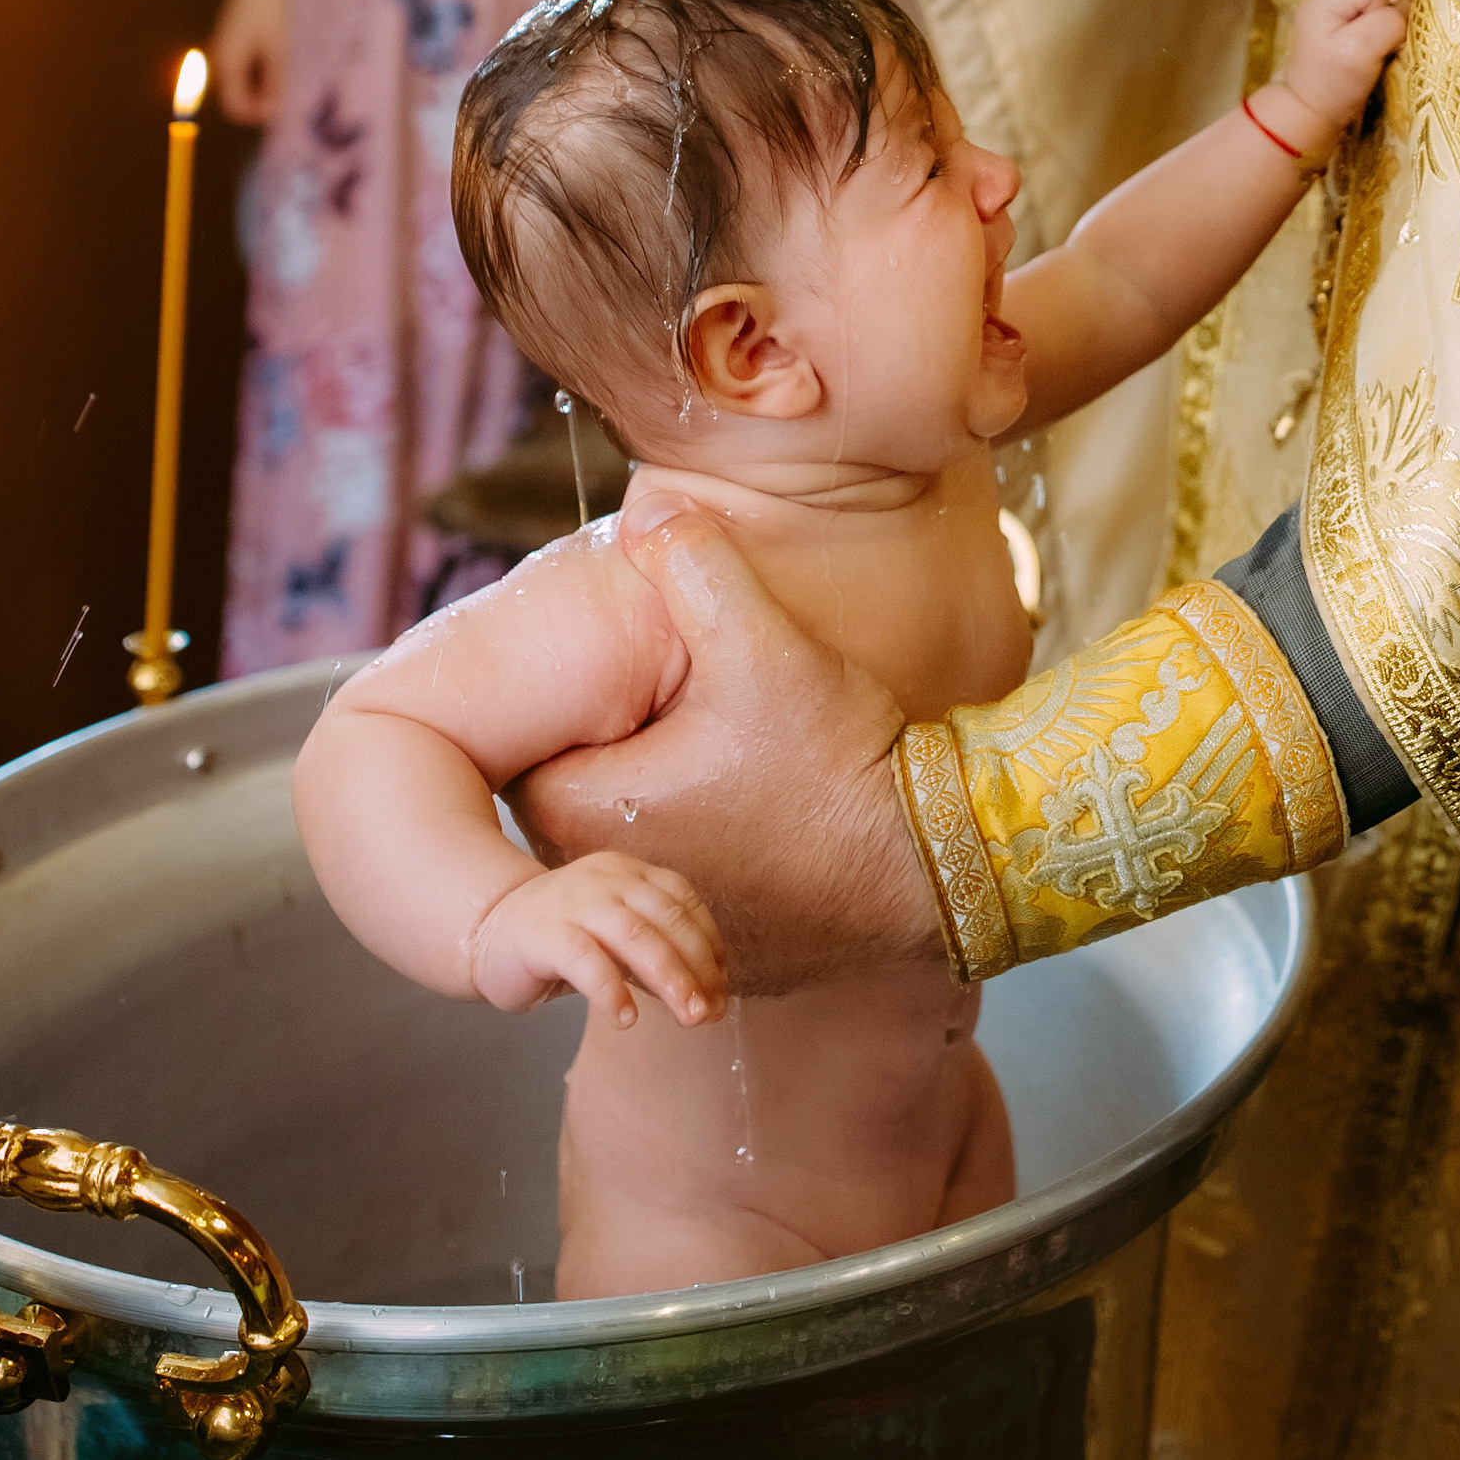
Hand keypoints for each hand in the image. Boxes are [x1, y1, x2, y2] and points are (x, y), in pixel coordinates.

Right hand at [211, 0, 289, 126]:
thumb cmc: (271, 6)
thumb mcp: (279, 47)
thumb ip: (274, 82)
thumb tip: (271, 113)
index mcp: (228, 62)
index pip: (235, 107)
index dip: (258, 114)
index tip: (284, 106)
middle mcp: (222, 59)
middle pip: (240, 96)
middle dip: (264, 98)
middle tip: (290, 83)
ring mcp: (227, 49)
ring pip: (246, 83)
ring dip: (266, 83)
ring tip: (287, 64)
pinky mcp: (236, 42)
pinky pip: (249, 68)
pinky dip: (265, 70)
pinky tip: (280, 54)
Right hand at [468, 850, 727, 1027]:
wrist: (486, 931)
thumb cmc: (563, 940)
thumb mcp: (616, 942)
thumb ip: (656, 960)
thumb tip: (708, 1001)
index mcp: (629, 872)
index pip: (684, 902)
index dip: (710, 944)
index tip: (721, 987)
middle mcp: (606, 878)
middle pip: (667, 919)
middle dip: (698, 967)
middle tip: (711, 1011)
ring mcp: (573, 902)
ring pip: (635, 935)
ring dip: (670, 978)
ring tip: (689, 1016)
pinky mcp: (543, 933)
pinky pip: (585, 959)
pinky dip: (611, 990)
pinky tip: (626, 1018)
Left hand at [508, 505, 941, 991]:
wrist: (932, 863)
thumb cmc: (835, 758)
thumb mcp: (760, 644)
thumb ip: (694, 565)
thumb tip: (648, 508)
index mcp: (582, 810)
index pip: (526, 742)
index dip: (567, 699)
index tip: (608, 674)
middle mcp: (607, 879)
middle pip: (573, 788)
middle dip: (611, 744)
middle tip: (666, 703)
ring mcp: (663, 920)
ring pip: (629, 839)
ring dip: (656, 799)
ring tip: (712, 753)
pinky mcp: (721, 950)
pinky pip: (687, 881)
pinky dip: (709, 847)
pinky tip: (756, 811)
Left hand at [1276, 0, 1408, 140]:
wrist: (1311, 106)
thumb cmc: (1335, 85)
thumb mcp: (1361, 55)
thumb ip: (1386, 23)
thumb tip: (1400, 8)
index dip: (1389, 2)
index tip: (1383, 34)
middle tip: (1383, 30)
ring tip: (1377, 29)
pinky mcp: (1342, 6)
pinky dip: (1379, 4)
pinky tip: (1372, 27)